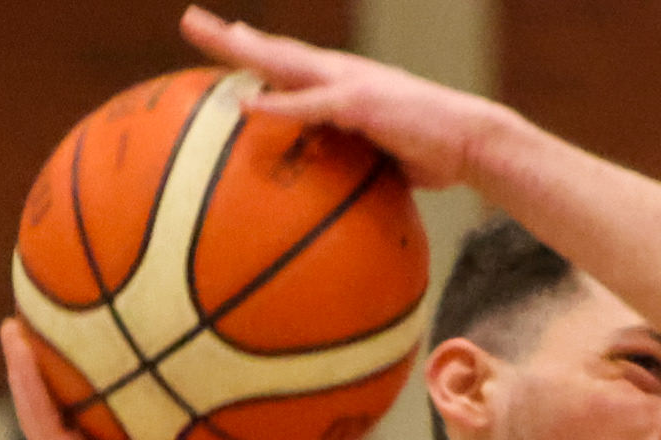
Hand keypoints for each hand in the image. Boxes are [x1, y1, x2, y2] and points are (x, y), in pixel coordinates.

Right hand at [0, 318, 286, 439]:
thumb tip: (307, 438)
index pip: (104, 405)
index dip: (98, 372)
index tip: (99, 333)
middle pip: (65, 396)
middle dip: (55, 358)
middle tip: (48, 316)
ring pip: (39, 398)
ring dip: (24, 359)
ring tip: (14, 319)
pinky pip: (35, 409)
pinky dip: (23, 374)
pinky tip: (14, 337)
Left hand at [177, 6, 494, 186]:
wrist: (471, 141)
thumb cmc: (434, 154)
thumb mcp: (386, 159)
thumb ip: (356, 164)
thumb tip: (338, 196)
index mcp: (342, 84)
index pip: (289, 66)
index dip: (254, 54)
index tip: (222, 43)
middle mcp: (339, 73)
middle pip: (274, 51)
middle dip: (230, 37)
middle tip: (190, 21)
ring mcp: (347, 83)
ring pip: (283, 61)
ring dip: (243, 48)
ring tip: (207, 36)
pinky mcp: (359, 102)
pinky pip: (309, 103)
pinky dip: (278, 103)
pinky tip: (247, 103)